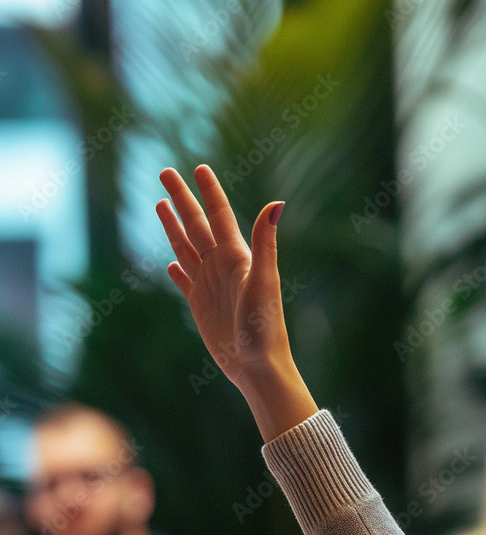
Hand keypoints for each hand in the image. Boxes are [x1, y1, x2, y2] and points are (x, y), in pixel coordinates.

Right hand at [156, 165, 317, 442]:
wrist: (257, 366)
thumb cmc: (264, 327)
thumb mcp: (264, 281)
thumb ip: (265, 242)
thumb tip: (277, 203)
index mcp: (236, 257)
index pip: (218, 215)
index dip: (208, 191)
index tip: (198, 167)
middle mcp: (222, 267)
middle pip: (196, 224)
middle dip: (181, 198)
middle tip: (165, 171)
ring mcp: (210, 286)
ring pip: (186, 248)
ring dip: (173, 226)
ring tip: (160, 205)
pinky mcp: (201, 307)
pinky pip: (185, 282)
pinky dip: (177, 270)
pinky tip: (171, 263)